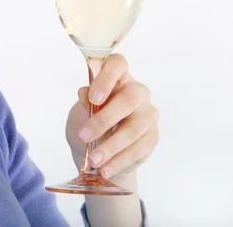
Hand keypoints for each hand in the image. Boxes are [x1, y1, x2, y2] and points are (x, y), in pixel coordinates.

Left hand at [65, 54, 158, 178]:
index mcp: (117, 77)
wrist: (97, 153)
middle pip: (129, 99)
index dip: (106, 77)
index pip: (117, 64)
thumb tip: (85, 92)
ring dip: (111, 146)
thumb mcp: (79, 113)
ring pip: (134, 128)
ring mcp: (148, 114)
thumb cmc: (88, 123)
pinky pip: (138, 148)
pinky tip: (105, 168)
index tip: (93, 97)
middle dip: (105, 119)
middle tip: (85, 135)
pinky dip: (119, 160)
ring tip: (93, 160)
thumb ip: (84, 102)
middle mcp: (136, 92)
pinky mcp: (152, 136)